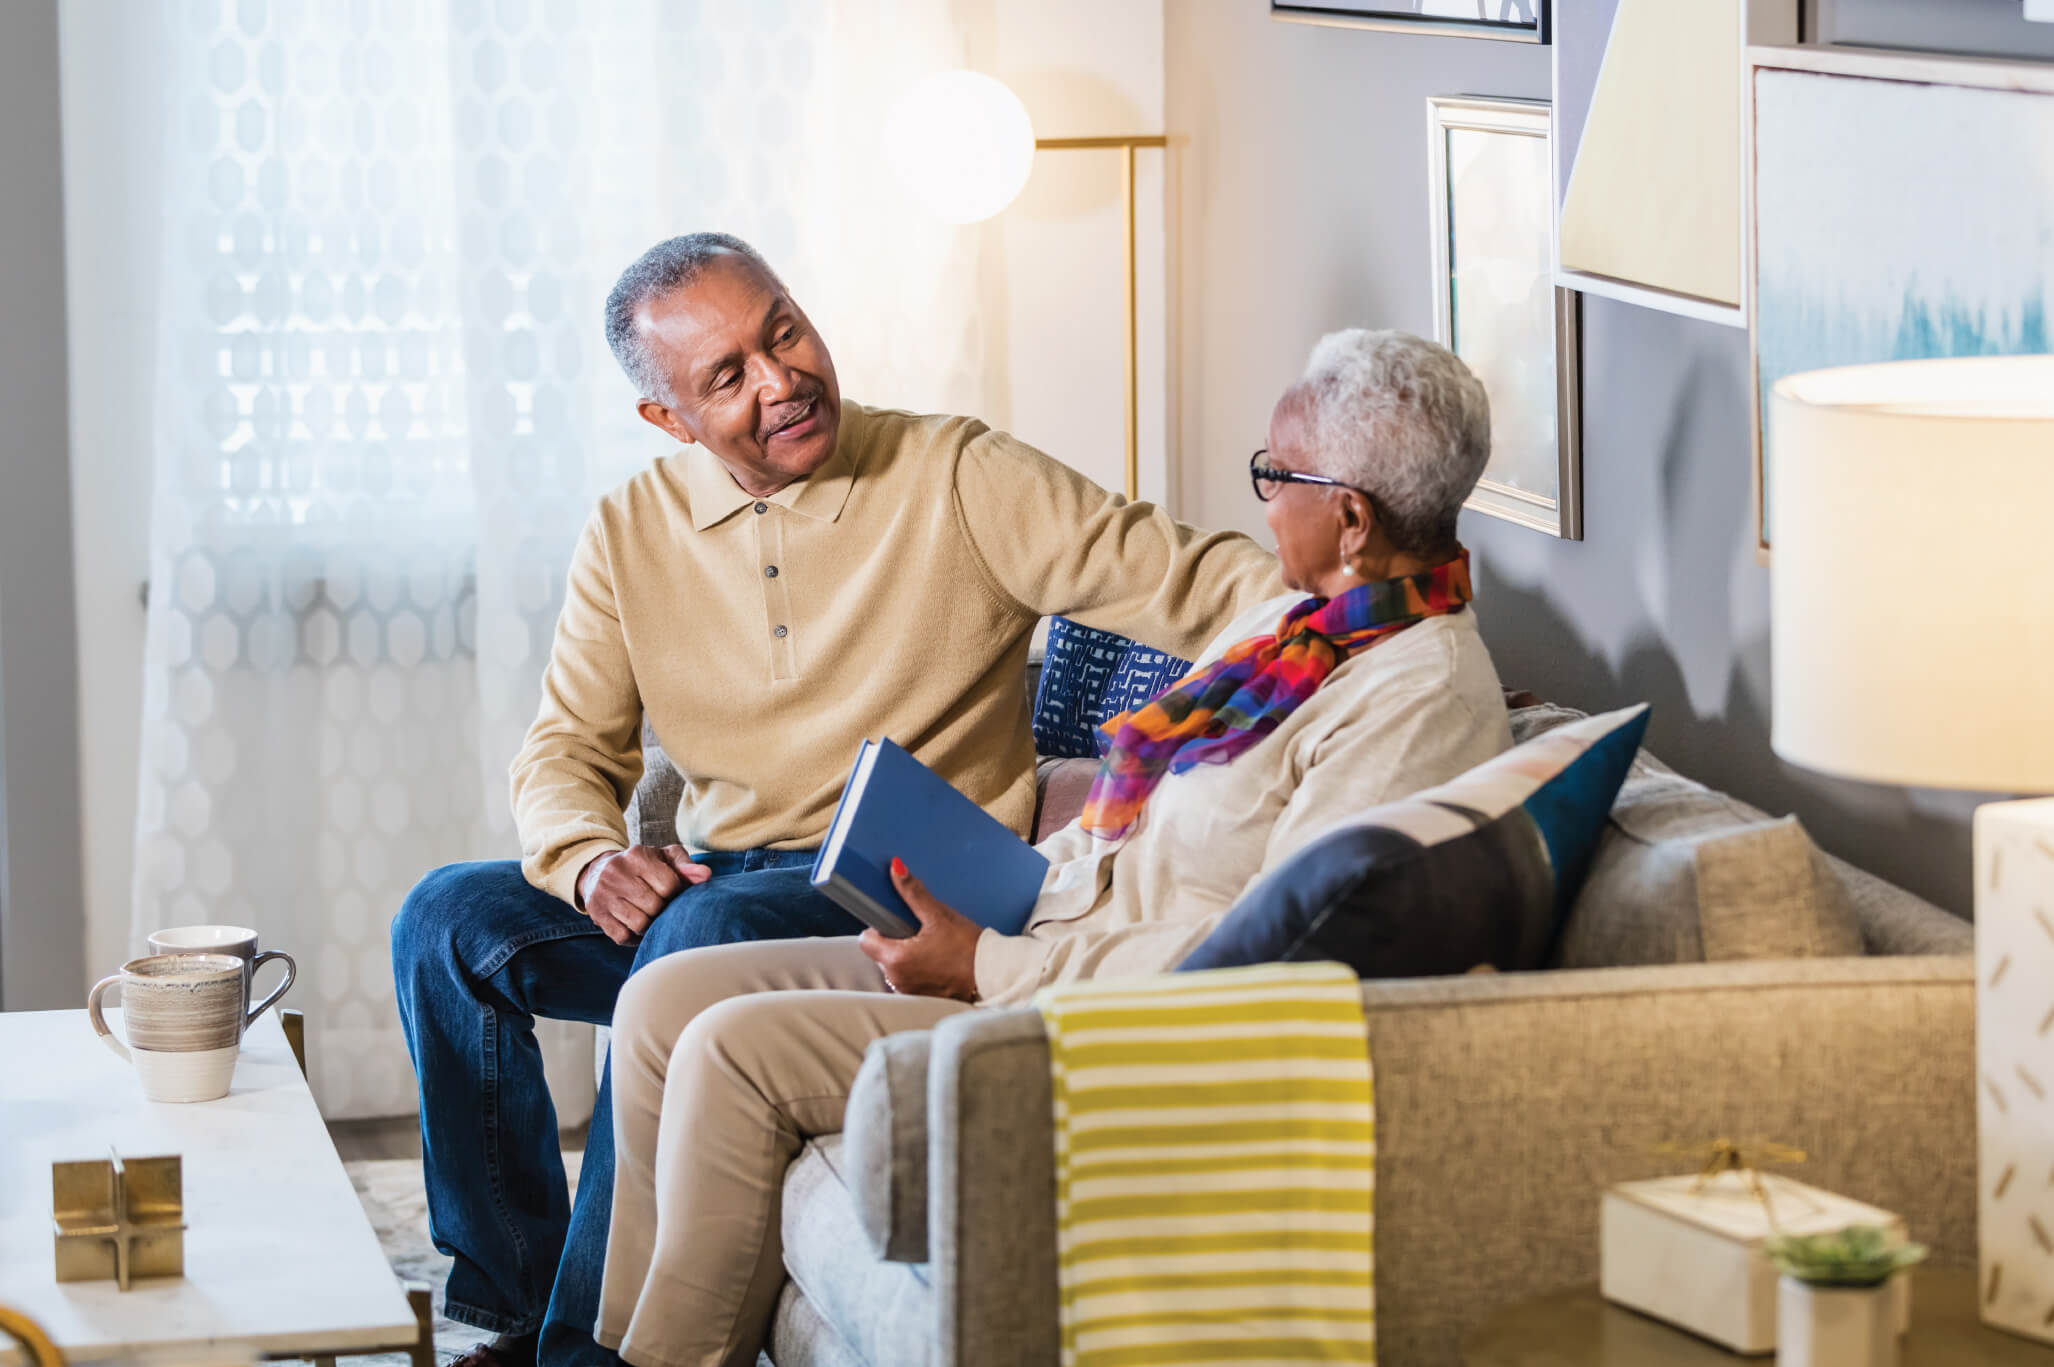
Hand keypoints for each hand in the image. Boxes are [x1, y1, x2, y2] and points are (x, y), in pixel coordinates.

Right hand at [577, 845, 710, 945]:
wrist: (597, 871)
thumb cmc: (641, 865)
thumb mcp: (663, 857)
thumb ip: (685, 866)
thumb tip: (705, 876)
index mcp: (636, 855)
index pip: (669, 885)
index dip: (678, 893)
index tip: (674, 892)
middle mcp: (616, 873)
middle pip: (655, 906)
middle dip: (664, 909)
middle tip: (663, 906)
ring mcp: (603, 895)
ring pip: (640, 924)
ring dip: (651, 925)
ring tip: (651, 915)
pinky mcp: (597, 914)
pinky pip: (624, 936)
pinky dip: (635, 936)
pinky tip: (637, 925)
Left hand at [857, 858, 981, 1000]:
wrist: (993, 976)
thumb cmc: (968, 949)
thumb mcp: (940, 916)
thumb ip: (913, 893)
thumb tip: (896, 869)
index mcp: (896, 958)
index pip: (866, 940)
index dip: (877, 927)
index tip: (894, 920)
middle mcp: (897, 979)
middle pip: (881, 953)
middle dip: (895, 940)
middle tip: (919, 931)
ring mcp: (909, 990)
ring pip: (896, 966)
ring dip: (907, 956)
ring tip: (932, 946)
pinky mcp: (922, 997)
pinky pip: (911, 979)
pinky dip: (919, 969)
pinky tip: (937, 961)